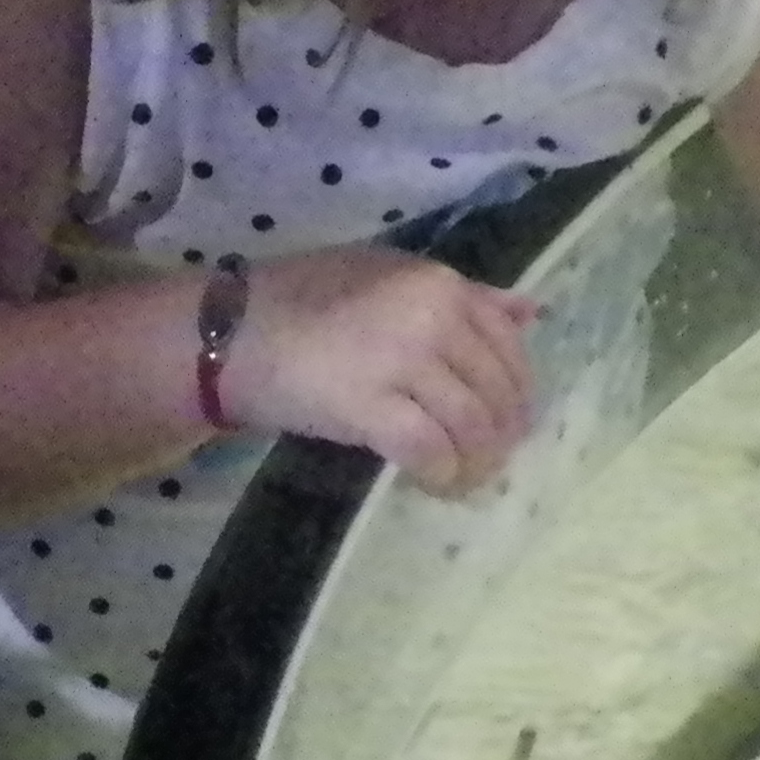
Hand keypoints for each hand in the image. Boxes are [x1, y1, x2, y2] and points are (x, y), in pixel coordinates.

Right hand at [218, 245, 542, 497]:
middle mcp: (432, 317)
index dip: (516, 391)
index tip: (506, 421)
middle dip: (500, 437)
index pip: (508, 344)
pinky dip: (440, 476)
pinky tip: (432, 484)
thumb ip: (461, 295)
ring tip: (461, 479)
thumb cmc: (300, 298)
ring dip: (474, 463)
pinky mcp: (372, 407)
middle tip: (486, 463)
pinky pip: (430, 451)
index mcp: (440, 283)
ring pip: (472, 427)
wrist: (229, 333)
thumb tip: (530, 313)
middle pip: (496, 391)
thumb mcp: (386, 275)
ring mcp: (404, 361)